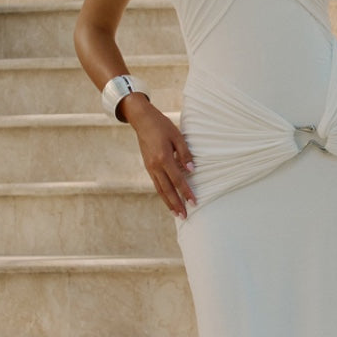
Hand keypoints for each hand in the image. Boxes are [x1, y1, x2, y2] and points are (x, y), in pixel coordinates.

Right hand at [125, 98, 195, 218]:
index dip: (186, 192)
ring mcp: (150, 167)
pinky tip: (168, 199)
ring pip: (160, 189)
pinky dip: (162, 194)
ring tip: (176, 213)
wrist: (142, 120)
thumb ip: (185, 153)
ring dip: (168, 202)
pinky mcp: (148, 166)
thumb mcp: (177, 136)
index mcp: (163, 157)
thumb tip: (191, 170)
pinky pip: (156, 184)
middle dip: (176, 204)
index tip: (194, 202)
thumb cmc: (162, 125)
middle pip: (167, 189)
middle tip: (184, 216)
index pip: (178, 180)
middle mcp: (155, 166)